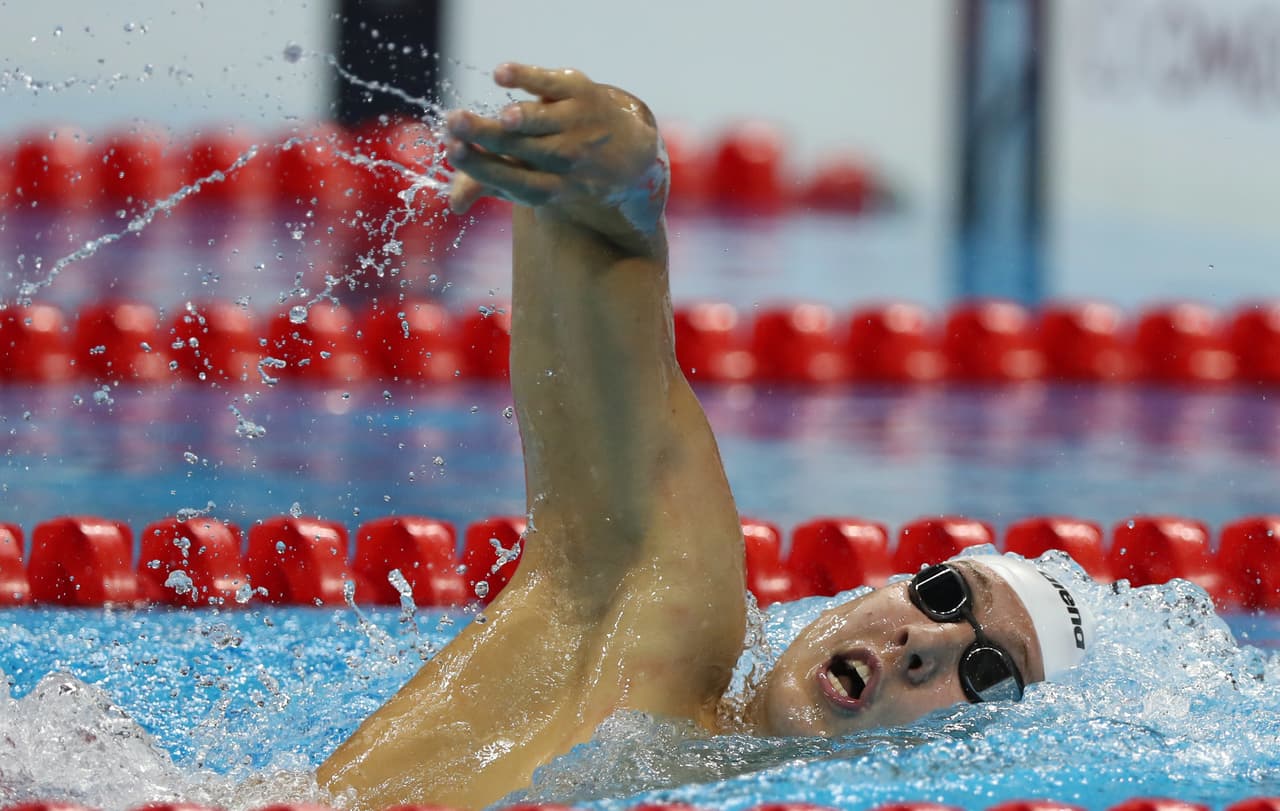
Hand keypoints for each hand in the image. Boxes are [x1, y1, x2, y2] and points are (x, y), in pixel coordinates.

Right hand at [445, 63, 668, 243]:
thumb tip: (454, 205)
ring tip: (503, 118)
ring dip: (525, 120)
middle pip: (525, 150)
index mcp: (549, 187)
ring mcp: (576, 124)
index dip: (483, 167)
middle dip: (489, 137)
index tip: (454, 151)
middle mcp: (565, 160)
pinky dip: (528, 77)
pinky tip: (500, 75)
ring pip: (545, 122)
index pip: (513, 180)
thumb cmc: (560, 169)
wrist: (627, 153)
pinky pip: (553, 84)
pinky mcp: (582, 92)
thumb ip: (487, 185)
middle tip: (454, 122)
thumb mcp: (529, 182)